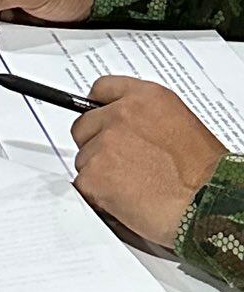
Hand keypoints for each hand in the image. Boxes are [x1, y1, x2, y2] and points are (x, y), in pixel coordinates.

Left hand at [72, 76, 226, 247]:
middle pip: (85, 125)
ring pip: (83, 158)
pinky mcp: (94, 173)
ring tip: (133, 187)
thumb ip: (146, 119)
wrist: (210, 202)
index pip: (103, 89)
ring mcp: (105, 142)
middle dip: (96, 145)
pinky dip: (97, 196)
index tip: (98, 119)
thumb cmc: (206, 174)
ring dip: (99, 174)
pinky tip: (124, 200)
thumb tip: (128, 127)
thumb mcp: (181, 125)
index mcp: (146, 98)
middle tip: (121, 166)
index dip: (99, 109)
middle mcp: (122, 114)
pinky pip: (82, 184)